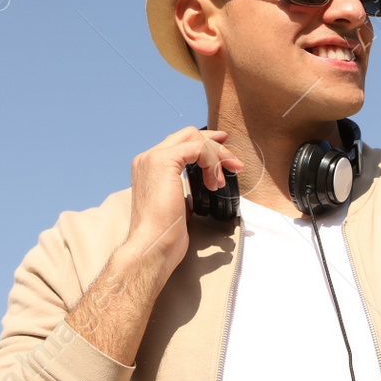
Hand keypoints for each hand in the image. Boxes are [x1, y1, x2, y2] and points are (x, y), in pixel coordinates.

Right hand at [125, 126, 242, 275]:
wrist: (152, 245)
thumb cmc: (165, 234)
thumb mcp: (177, 204)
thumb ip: (184, 188)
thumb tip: (203, 184)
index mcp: (148, 167)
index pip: (178, 144)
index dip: (203, 145)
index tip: (223, 155)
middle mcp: (147, 158)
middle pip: (187, 134)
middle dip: (214, 144)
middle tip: (232, 161)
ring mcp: (153, 157)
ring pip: (194, 138)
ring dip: (216, 156)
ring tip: (221, 182)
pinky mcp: (164, 161)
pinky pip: (196, 148)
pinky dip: (211, 162)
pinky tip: (214, 183)